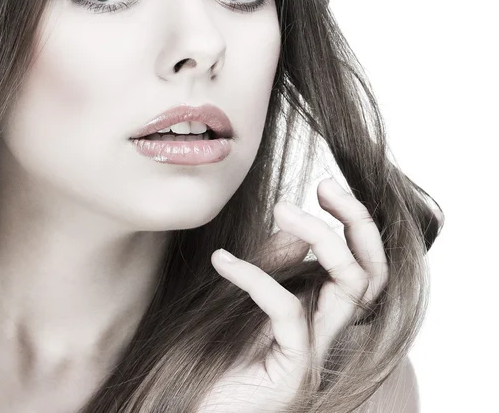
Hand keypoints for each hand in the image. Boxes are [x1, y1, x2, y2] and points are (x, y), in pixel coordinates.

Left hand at [198, 177, 388, 412]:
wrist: (202, 411)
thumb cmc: (220, 355)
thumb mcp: (247, 296)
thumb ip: (275, 266)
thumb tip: (297, 234)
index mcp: (322, 312)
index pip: (364, 264)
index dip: (356, 222)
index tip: (325, 186)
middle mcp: (329, 331)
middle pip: (373, 272)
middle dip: (357, 221)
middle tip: (324, 185)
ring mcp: (316, 352)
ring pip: (349, 286)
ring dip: (318, 236)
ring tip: (280, 210)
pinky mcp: (293, 370)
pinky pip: (288, 310)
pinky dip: (256, 276)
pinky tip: (221, 261)